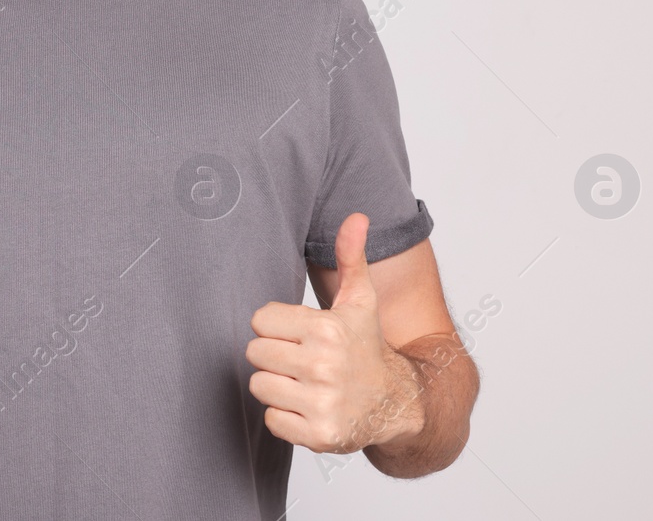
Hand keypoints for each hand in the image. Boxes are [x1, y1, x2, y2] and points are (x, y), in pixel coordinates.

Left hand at [246, 213, 421, 453]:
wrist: (397, 402)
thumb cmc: (367, 346)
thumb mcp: (360, 300)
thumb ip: (352, 257)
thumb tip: (356, 217)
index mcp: (326, 329)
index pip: (260, 320)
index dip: (276, 326)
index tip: (300, 333)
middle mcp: (323, 366)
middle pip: (255, 354)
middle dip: (273, 355)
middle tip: (301, 359)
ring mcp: (322, 403)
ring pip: (259, 387)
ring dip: (277, 386)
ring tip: (305, 383)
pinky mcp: (319, 435)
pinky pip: (272, 420)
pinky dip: (285, 417)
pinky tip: (309, 407)